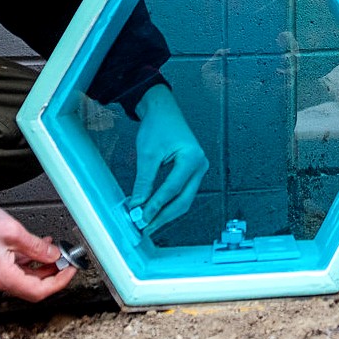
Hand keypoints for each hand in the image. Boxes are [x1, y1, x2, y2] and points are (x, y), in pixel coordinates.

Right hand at [0, 188, 75, 301]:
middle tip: (67, 259)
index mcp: (3, 277)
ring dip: (42, 264)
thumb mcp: (13, 232)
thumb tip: (54, 255)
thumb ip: (37, 247)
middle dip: (53, 273)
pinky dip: (29, 258)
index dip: (59, 282)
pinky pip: (15, 266)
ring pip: (24, 275)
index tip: (71, 270)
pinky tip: (38, 245)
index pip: (38, 291)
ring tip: (56, 249)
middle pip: (32, 286)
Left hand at [125, 83, 207, 235]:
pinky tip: (156, 211)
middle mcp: (200, 166)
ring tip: (149, 223)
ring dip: (166, 213)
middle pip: (183, 200)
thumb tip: (137, 206)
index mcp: (192, 159)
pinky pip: (183, 193)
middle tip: (145, 228)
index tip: (141, 219)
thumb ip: (144, 182)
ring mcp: (198, 170)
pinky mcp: (192, 172)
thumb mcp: (148, 154)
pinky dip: (169, 204)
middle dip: (163, 216)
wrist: (163, 110)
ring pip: (184, 200)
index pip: (172, 189)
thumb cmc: (158, 126)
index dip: (155, 206)